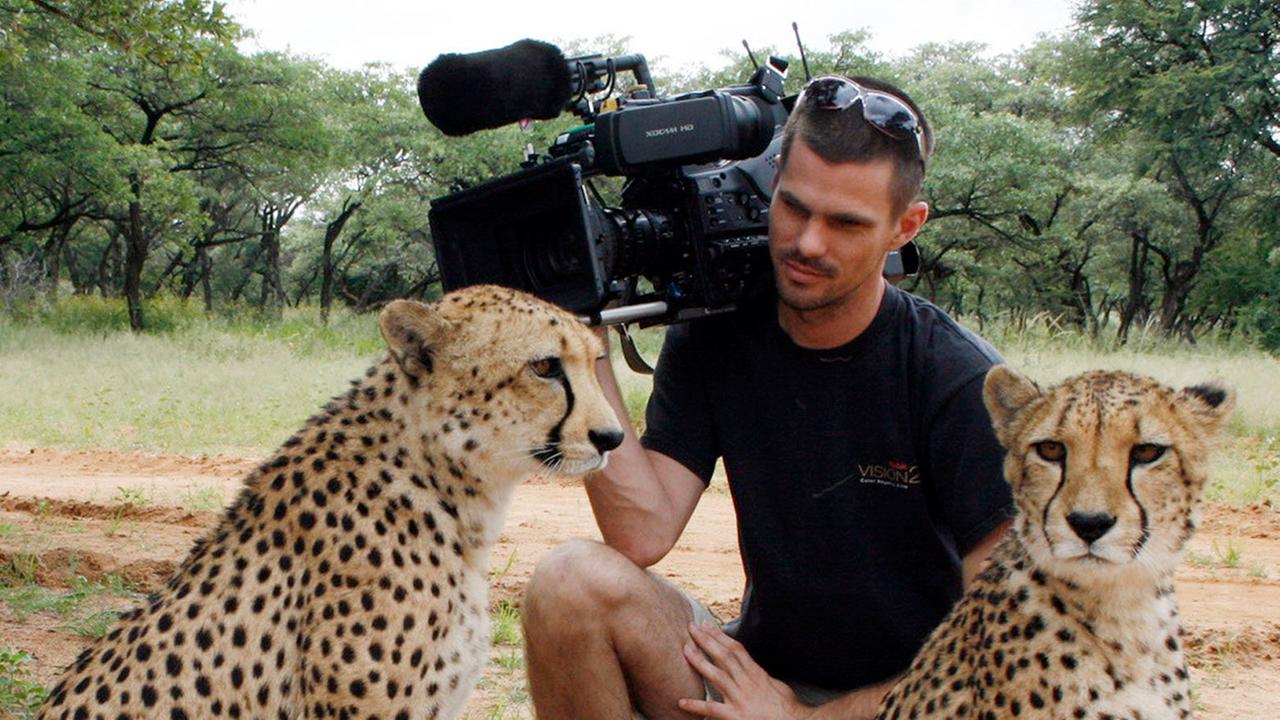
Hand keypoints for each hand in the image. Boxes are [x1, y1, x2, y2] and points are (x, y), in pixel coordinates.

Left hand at [679, 622, 813, 719]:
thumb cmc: (787, 708)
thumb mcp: (776, 685)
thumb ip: (761, 677)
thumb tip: (751, 669)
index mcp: (757, 674)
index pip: (736, 650)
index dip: (721, 636)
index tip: (708, 625)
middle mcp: (747, 683)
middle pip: (724, 656)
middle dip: (707, 640)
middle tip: (692, 627)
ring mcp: (740, 698)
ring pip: (717, 675)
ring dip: (700, 661)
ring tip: (685, 650)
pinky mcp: (735, 716)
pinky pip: (712, 709)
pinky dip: (696, 705)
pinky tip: (682, 701)